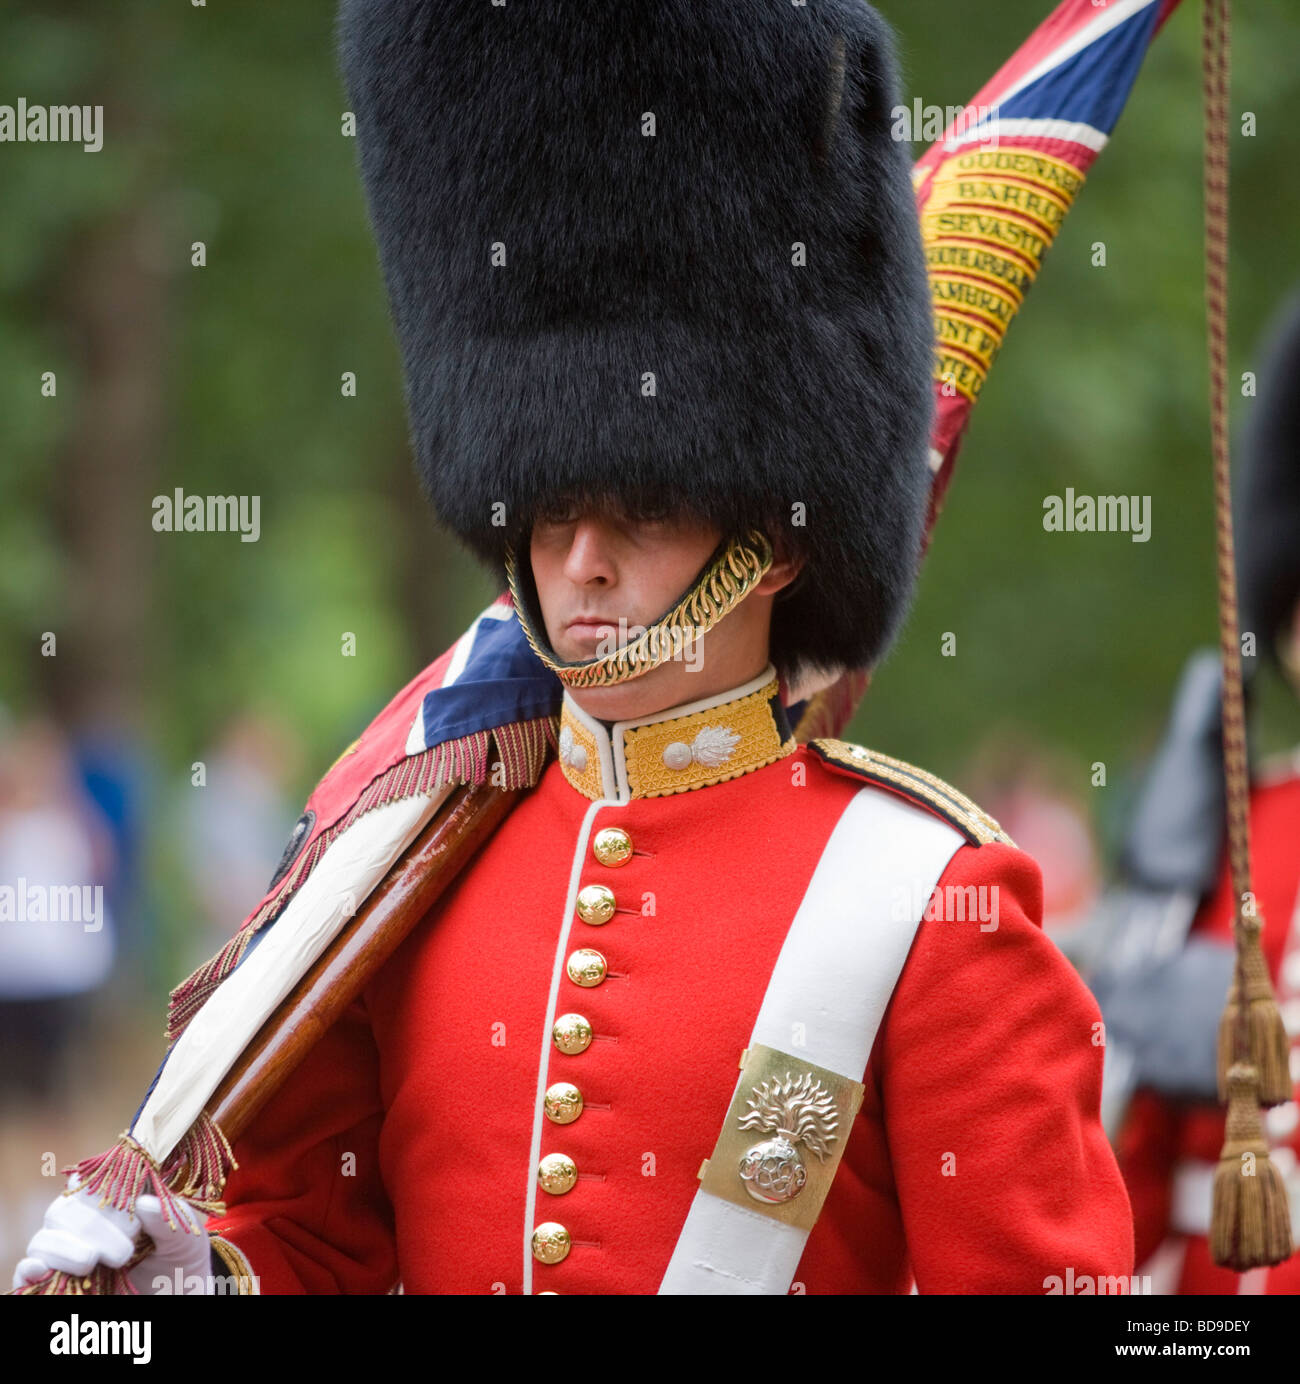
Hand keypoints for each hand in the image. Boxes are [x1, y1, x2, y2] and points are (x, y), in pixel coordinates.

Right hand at [13, 1178, 212, 1294]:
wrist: (176, 1299)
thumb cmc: (180, 1262)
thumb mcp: (187, 1238)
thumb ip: (172, 1218)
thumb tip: (143, 1203)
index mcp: (116, 1202)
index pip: (94, 1180)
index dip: (106, 1189)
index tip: (129, 1209)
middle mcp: (86, 1224)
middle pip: (66, 1209)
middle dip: (92, 1225)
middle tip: (124, 1249)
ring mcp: (69, 1252)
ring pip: (44, 1238)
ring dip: (66, 1248)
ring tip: (92, 1261)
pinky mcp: (56, 1281)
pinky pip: (26, 1270)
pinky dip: (29, 1269)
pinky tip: (41, 1270)